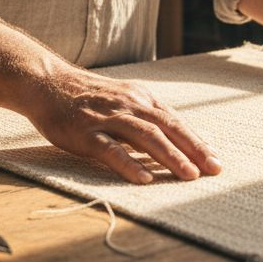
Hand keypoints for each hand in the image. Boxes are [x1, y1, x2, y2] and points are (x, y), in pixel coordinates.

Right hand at [22, 64, 221, 183]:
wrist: (48, 83)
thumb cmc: (88, 97)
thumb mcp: (122, 99)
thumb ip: (145, 117)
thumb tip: (173, 141)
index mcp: (140, 98)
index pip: (175, 121)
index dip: (196, 141)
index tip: (214, 160)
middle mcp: (129, 105)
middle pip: (168, 127)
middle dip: (193, 149)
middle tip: (213, 170)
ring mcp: (108, 118)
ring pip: (146, 137)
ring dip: (170, 157)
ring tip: (188, 176)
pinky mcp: (86, 132)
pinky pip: (111, 149)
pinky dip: (129, 164)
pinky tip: (144, 179)